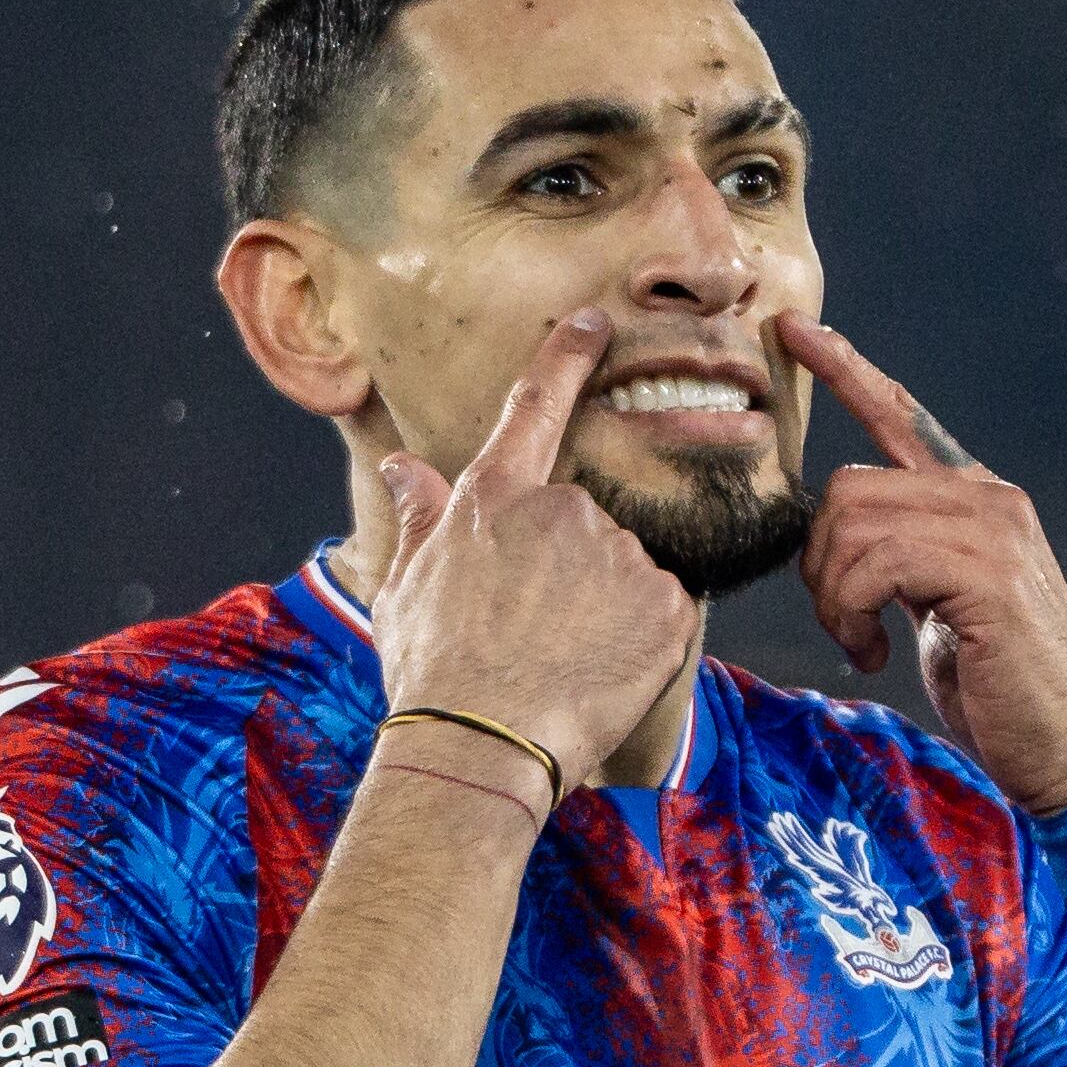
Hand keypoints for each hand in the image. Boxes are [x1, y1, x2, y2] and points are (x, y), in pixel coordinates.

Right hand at [376, 309, 699, 788]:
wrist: (481, 742)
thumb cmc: (433, 670)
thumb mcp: (406, 586)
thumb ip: (418, 516)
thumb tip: (400, 464)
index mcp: (493, 497)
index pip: (536, 404)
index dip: (569, 356)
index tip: (596, 324)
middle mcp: (563, 508)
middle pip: (584, 521)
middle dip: (570, 569)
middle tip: (535, 633)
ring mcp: (619, 552)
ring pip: (625, 569)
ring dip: (605, 606)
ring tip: (563, 659)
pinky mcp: (666, 601)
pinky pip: (662, 609)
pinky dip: (641, 639)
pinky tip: (601, 671)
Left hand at [783, 315, 1066, 813]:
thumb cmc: (1000, 687)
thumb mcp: (942, 604)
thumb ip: (906, 553)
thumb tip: (835, 536)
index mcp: (978, 498)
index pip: (900, 414)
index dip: (844, 368)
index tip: (793, 330)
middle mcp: (990, 498)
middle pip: (848, 486)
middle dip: (818, 561)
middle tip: (841, 620)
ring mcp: (992, 532)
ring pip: (853, 526)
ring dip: (833, 599)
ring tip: (860, 643)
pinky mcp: (985, 575)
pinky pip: (875, 566)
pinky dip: (852, 616)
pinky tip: (875, 655)